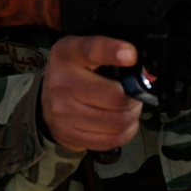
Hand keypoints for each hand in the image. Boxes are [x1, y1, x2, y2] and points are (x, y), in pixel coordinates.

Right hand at [41, 35, 142, 151]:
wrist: (46, 99)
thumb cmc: (74, 72)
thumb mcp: (86, 52)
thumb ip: (112, 53)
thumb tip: (144, 70)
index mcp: (69, 54)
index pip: (92, 50)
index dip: (113, 52)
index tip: (131, 55)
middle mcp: (62, 83)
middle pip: (115, 96)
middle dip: (135, 95)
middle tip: (136, 92)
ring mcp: (63, 112)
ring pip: (117, 121)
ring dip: (132, 114)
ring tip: (128, 106)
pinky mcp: (70, 135)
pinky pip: (112, 139)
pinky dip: (126, 131)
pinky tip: (122, 122)